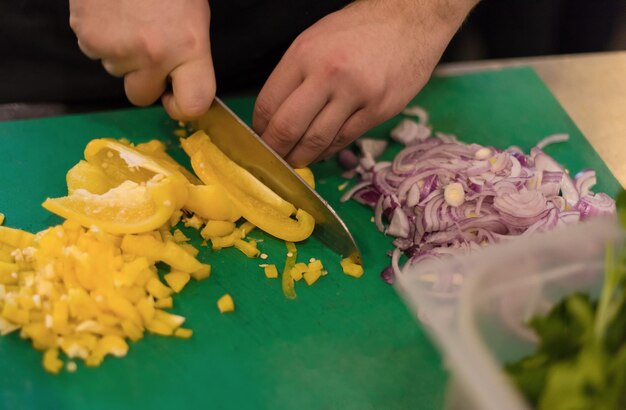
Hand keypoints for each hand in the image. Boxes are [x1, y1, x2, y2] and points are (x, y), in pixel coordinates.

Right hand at [69, 0, 214, 119]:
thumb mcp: (193, 15)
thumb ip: (189, 53)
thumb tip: (180, 84)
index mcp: (189, 46)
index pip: (194, 103)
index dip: (184, 106)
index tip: (177, 97)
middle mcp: (153, 53)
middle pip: (142, 96)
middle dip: (145, 80)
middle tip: (148, 48)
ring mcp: (115, 47)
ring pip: (116, 72)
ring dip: (122, 54)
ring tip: (129, 17)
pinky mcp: (86, 35)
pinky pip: (94, 50)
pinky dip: (101, 37)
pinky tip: (111, 12)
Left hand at [253, 0, 476, 166]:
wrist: (412, 18)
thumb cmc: (361, 28)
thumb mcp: (316, 39)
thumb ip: (294, 75)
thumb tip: (275, 114)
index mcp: (304, 54)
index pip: (268, 104)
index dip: (259, 130)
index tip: (260, 140)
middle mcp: (327, 74)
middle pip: (288, 128)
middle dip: (276, 152)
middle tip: (273, 163)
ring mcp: (355, 94)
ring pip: (316, 140)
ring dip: (301, 157)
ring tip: (295, 162)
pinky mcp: (379, 109)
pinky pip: (345, 139)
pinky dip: (328, 150)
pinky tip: (321, 152)